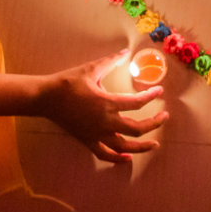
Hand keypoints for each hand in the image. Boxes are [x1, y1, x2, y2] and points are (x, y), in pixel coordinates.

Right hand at [41, 50, 167, 162]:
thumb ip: (110, 61)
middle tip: (164, 117)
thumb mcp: (90, 69)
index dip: (151, 97)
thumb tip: (125, 52)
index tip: (159, 92)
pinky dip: (118, 158)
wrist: (46, 98)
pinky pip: (106, 154)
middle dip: (154, 124)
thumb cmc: (68, 82)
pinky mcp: (88, 141)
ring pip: (125, 147)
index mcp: (107, 103)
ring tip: (155, 144)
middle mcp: (105, 122)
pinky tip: (127, 158)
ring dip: (142, 146)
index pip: (136, 103)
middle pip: (137, 129)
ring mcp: (97, 135)